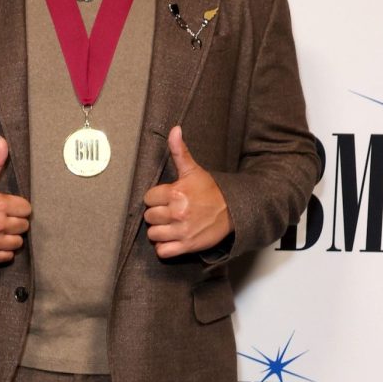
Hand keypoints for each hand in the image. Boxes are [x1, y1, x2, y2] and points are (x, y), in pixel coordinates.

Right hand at [0, 137, 31, 262]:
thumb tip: (3, 141)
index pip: (26, 209)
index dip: (19, 207)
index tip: (9, 207)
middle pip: (24, 226)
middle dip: (16, 222)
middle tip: (3, 218)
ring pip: (18, 242)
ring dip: (11, 237)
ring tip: (0, 231)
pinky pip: (8, 256)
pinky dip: (3, 251)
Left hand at [143, 125, 231, 257]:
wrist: (234, 210)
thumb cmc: (211, 191)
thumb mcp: (193, 170)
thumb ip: (179, 151)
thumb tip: (174, 130)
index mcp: (176, 193)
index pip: (148, 199)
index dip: (155, 199)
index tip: (165, 199)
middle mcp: (177, 212)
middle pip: (150, 217)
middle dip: (157, 214)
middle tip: (169, 212)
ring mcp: (182, 230)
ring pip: (153, 234)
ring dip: (159, 231)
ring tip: (169, 225)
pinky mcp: (187, 245)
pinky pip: (163, 251)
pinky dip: (164, 247)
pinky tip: (171, 238)